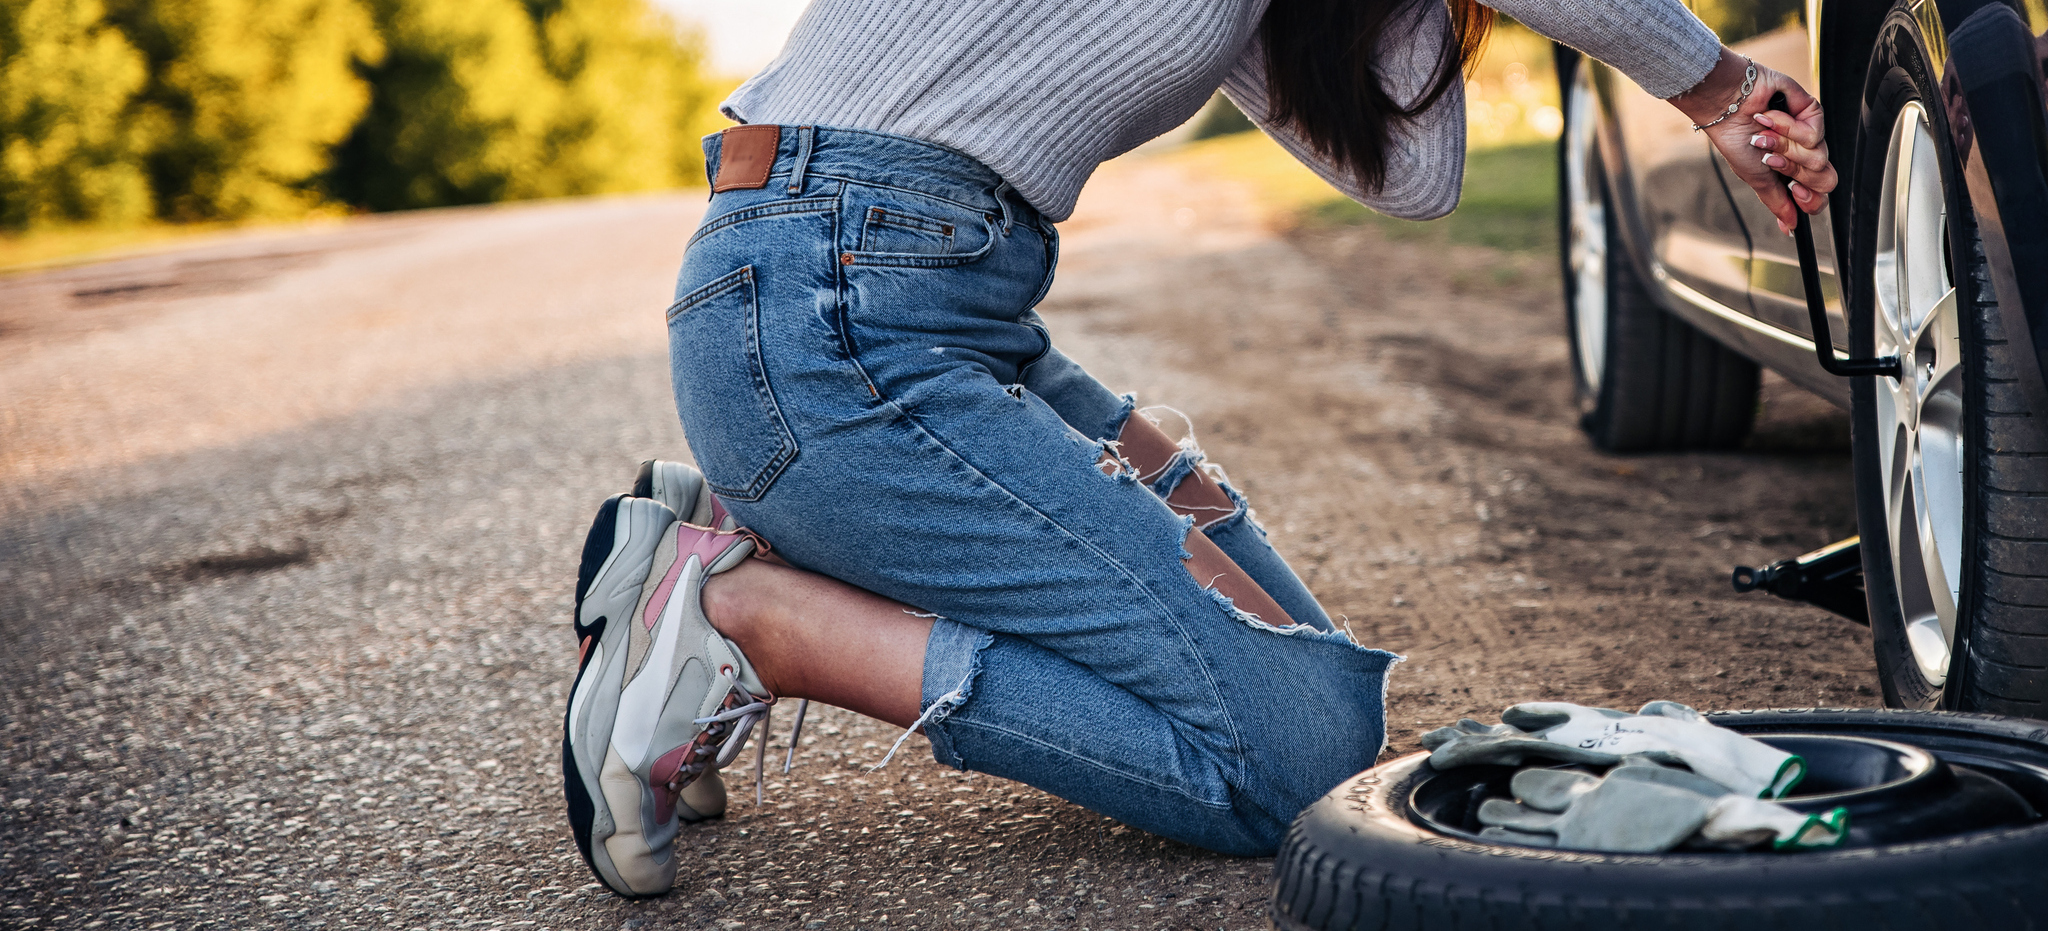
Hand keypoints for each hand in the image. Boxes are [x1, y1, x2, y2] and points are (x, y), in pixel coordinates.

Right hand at [1671, 49, 1836, 234]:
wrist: (1727, 108)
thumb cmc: (1735, 140)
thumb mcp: (1755, 178)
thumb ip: (1777, 201)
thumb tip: (1790, 227)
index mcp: (1791, 172)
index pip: (1818, 195)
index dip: (1810, 199)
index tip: (1793, 191)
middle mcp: (1803, 154)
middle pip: (1825, 179)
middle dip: (1794, 171)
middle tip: (1771, 160)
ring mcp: (1810, 133)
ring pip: (1819, 158)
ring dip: (1785, 149)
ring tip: (1764, 136)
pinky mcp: (1812, 112)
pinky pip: (1814, 134)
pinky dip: (1788, 129)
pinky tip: (1769, 118)